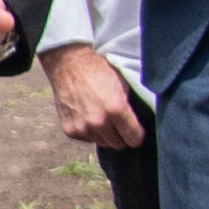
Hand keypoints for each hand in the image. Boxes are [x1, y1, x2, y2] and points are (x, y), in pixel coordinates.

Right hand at [40, 38, 144, 153]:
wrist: (69, 64)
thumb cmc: (99, 71)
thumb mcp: (123, 85)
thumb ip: (130, 108)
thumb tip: (140, 124)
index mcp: (116, 109)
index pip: (134, 139)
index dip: (137, 135)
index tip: (136, 131)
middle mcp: (99, 122)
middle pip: (118, 145)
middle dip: (121, 136)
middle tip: (119, 123)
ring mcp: (83, 128)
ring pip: (102, 142)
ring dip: (105, 134)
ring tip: (102, 117)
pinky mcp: (70, 130)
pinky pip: (87, 138)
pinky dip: (90, 131)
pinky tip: (88, 115)